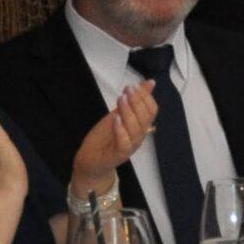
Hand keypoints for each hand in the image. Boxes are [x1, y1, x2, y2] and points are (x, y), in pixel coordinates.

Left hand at [69, 80, 158, 200]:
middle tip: (127, 90)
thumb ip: (133, 101)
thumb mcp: (118, 113)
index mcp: (141, 126)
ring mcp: (130, 146)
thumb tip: (149, 83)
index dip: (145, 97)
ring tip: (121, 100)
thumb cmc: (106, 137)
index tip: (133, 85)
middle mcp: (139, 136)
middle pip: (146, 118)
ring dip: (129, 112)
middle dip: (137, 101)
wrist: (91, 159)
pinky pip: (124, 143)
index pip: (152, 111)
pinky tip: (115, 119)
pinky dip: (121, 130)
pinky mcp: (119, 155)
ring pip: (136, 129)